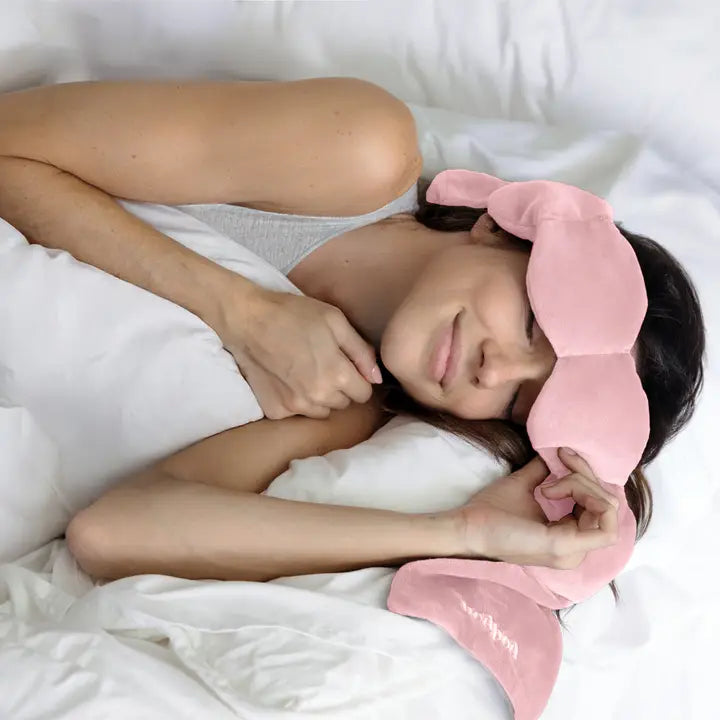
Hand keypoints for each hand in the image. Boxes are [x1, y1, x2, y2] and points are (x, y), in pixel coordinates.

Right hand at [218, 283, 380, 418]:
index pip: (364, 393)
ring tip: (306, 372)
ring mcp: (295, 407)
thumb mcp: (335, 321)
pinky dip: (296, 400)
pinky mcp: (276, 410)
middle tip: (323, 364)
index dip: (357, 378)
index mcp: (338, 375)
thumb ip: (361, 351)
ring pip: (322, 411)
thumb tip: (377, 378)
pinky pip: (297, 413)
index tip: (345, 365)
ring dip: (320, 397)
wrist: (247, 320)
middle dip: (339, 387)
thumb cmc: (293, 314)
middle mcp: (319, 397)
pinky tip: (287, 379)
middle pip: (344, 403)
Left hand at [449, 449, 619, 568]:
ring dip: (582, 485)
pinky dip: (586, 496)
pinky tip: (553, 490)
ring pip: (606, 510)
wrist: (467, 527)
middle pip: (607, 505)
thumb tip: (560, 451)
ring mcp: (571, 552)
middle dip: (586, 476)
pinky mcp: (563, 547)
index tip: (564, 454)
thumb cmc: (491, 511)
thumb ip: (547, 472)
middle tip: (561, 460)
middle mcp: (575, 550)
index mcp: (568, 537)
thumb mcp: (526, 484)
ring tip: (548, 484)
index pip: (600, 506)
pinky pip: (604, 526)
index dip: (587, 476)